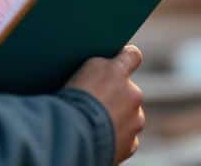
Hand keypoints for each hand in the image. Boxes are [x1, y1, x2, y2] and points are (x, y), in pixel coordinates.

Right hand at [68, 45, 145, 162]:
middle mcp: (132, 93)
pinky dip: (116, 139)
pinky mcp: (131, 144)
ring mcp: (135, 120)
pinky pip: (127, 138)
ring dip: (117, 119)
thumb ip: (97, 70)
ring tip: (93, 125)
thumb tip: (102, 70)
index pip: (132, 56)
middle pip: (128, 91)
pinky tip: (99, 139)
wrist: (70, 139)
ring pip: (129, 116)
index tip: (120, 61)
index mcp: (117, 71)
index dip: (126, 58)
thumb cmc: (66, 104)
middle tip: (94, 105)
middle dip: (115, 97)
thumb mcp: (77, 76)